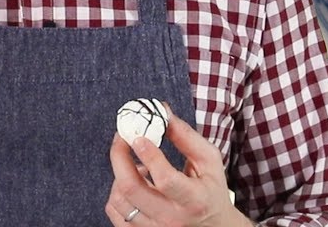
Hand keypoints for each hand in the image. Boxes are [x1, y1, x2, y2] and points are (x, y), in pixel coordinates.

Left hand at [105, 110, 250, 226]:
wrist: (213, 226)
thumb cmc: (211, 189)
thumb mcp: (209, 160)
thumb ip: (186, 136)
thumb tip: (162, 111)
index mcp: (194, 199)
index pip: (166, 179)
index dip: (150, 156)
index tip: (138, 136)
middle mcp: (172, 218)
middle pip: (132, 189)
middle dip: (120, 157)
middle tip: (122, 137)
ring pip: (119, 199)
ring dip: (121, 173)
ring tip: (137, 163)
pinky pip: (114, 211)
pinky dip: (117, 192)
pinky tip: (134, 182)